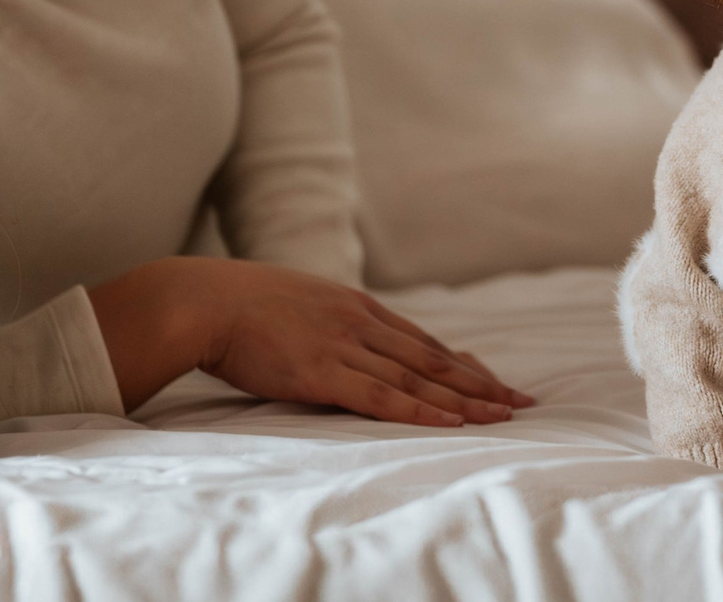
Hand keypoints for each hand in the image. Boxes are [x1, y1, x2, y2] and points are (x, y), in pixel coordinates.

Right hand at [86, 257, 535, 425]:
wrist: (202, 300)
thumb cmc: (239, 306)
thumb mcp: (297, 305)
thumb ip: (326, 322)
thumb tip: (338, 342)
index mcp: (355, 305)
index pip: (422, 340)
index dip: (462, 363)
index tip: (493, 379)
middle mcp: (360, 322)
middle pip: (433, 357)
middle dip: (479, 382)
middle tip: (519, 402)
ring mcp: (344, 345)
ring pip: (418, 377)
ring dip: (464, 399)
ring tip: (501, 416)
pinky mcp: (323, 371)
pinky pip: (382, 396)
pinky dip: (421, 409)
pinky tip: (450, 421)